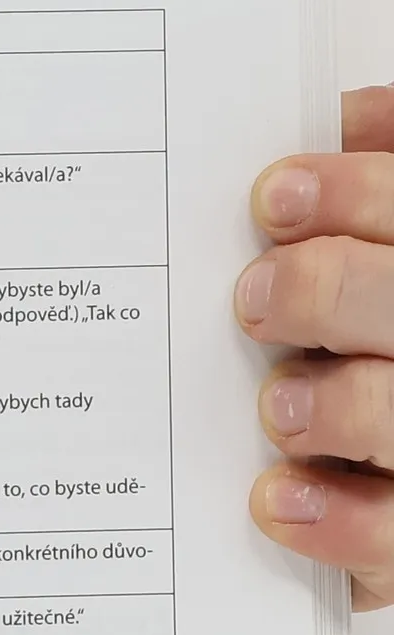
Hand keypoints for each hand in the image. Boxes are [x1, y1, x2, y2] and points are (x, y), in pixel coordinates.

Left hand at [241, 84, 393, 608]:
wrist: (381, 460)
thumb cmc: (376, 334)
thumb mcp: (380, 246)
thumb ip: (382, 178)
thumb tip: (348, 113)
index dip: (362, 193)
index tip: (271, 196)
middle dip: (337, 292)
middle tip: (254, 297)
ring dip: (345, 408)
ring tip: (275, 407)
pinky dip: (340, 521)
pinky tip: (274, 497)